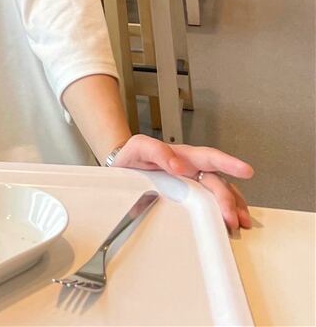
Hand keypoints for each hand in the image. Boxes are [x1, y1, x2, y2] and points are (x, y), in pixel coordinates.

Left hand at [111, 134, 253, 230]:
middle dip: (228, 200)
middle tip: (233, 218)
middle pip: (217, 183)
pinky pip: (210, 203)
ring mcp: (193, 184)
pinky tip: (230, 223)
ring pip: (220, 194)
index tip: (246, 170)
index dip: (228, 163)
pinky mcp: (189, 197)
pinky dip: (223, 212)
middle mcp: (193, 170)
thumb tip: (178, 166)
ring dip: (233, 208)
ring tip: (240, 223)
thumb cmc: (133, 154)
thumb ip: (157, 151)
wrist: (122, 167)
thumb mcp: (140, 146)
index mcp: (184, 156)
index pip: (210, 158)